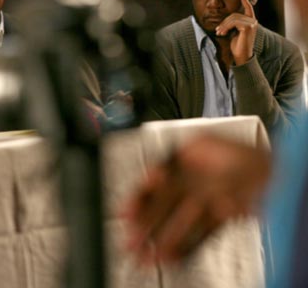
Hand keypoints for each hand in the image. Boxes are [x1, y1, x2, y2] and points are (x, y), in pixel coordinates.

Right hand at [123, 134, 270, 263]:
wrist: (277, 170)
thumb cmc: (241, 150)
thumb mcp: (199, 144)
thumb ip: (171, 161)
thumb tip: (152, 177)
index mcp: (183, 161)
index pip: (153, 184)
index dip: (138, 199)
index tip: (125, 214)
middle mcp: (193, 181)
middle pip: (163, 208)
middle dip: (145, 226)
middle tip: (130, 242)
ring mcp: (207, 200)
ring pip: (179, 225)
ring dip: (162, 241)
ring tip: (147, 257)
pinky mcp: (223, 217)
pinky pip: (201, 234)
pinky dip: (186, 246)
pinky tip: (172, 256)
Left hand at [215, 0, 257, 64]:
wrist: (241, 56)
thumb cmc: (236, 45)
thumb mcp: (233, 31)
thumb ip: (231, 23)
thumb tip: (224, 19)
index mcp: (250, 20)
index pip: (248, 6)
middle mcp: (253, 20)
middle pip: (234, 14)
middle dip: (224, 22)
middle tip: (218, 31)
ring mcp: (252, 23)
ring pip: (233, 18)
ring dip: (223, 26)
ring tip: (219, 33)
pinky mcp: (248, 27)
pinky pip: (234, 22)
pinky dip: (226, 27)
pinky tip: (223, 33)